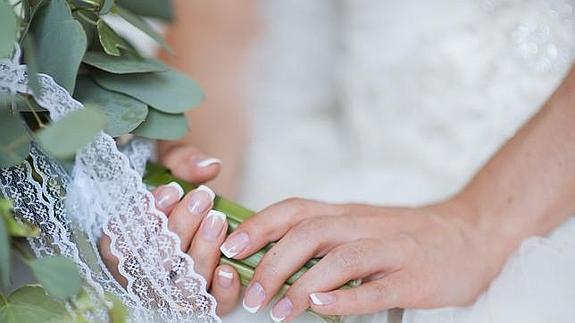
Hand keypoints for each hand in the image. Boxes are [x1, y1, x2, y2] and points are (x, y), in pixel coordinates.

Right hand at [99, 147, 239, 315]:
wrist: (201, 216)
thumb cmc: (177, 192)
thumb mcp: (170, 166)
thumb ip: (182, 161)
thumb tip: (208, 167)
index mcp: (121, 250)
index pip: (119, 245)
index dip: (143, 220)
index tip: (171, 191)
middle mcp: (143, 279)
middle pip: (153, 264)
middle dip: (180, 227)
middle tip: (203, 198)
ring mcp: (172, 295)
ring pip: (182, 286)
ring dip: (201, 252)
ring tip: (217, 218)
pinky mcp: (204, 304)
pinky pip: (211, 307)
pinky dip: (221, 291)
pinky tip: (228, 268)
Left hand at [220, 198, 512, 320]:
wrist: (472, 231)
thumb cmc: (406, 235)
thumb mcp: (362, 225)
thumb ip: (326, 237)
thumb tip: (274, 257)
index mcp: (347, 213)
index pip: (295, 210)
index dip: (259, 225)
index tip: (230, 246)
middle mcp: (365, 226)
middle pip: (310, 234)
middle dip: (272, 264)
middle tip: (251, 296)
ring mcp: (392, 250)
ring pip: (340, 259)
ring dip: (303, 285)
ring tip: (279, 311)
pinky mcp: (415, 277)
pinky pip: (376, 287)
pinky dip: (345, 299)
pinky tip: (320, 308)